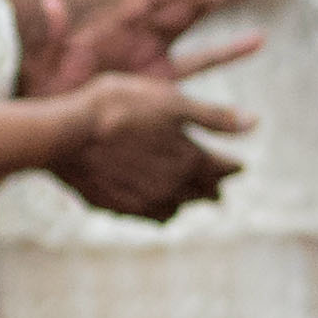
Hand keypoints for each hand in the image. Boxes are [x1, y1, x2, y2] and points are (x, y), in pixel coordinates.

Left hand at [17, 0, 272, 98]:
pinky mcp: (162, 81)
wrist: (50, 119)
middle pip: (187, 3)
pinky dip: (227, 50)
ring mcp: (154, 55)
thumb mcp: (42, 64)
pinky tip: (258, 41)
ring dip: (228, 2)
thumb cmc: (43, 89)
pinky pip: (200, 62)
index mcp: (114, 26)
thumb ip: (52, 36)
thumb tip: (50, 3)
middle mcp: (140, 34)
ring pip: (199, 26)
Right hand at [38, 74, 252, 222]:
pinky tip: (154, 205)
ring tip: (188, 197)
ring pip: (176, 207)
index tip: (239, 167)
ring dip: (186, 201)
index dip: (233, 166)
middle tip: (219, 191)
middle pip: (203, 193)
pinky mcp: (117, 208)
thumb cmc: (117, 108)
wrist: (62, 134)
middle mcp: (173, 188)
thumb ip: (213, 116)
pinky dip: (156, 210)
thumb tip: (255, 123)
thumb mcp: (170, 101)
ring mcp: (144, 202)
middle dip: (213, 188)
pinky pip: (147, 215)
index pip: (224, 168)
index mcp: (191, 160)